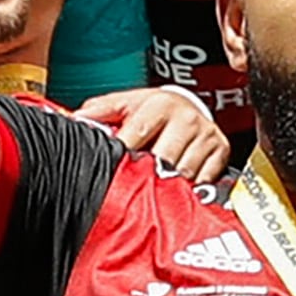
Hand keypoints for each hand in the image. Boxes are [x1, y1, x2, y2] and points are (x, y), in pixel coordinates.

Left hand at [78, 86, 231, 180]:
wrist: (189, 105)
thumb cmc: (152, 110)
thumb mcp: (126, 104)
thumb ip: (100, 111)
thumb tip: (74, 120)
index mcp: (160, 105)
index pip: (137, 136)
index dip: (124, 157)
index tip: (114, 171)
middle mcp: (186, 119)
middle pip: (163, 159)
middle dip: (148, 175)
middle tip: (136, 186)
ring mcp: (206, 136)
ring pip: (184, 174)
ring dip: (169, 186)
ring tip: (156, 189)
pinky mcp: (221, 151)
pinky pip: (205, 181)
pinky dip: (191, 190)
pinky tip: (179, 190)